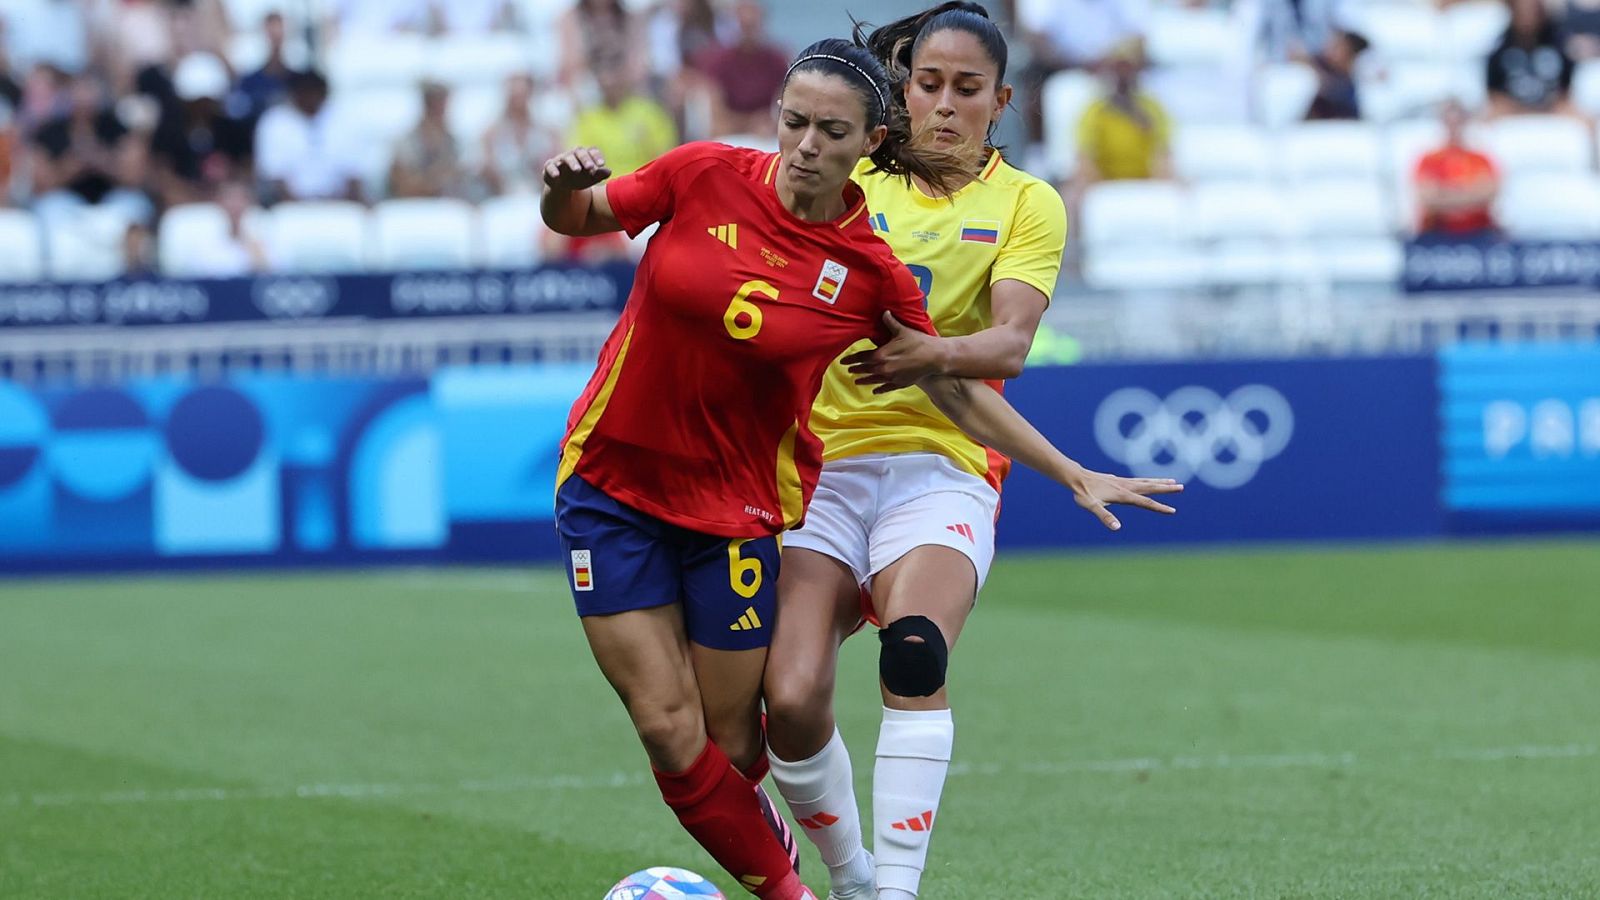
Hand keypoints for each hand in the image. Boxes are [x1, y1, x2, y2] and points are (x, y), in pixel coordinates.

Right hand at [542, 146, 611, 191]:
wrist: (563, 186)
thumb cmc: (580, 178)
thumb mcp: (591, 178)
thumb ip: (600, 174)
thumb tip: (609, 171)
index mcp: (585, 155)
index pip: (592, 151)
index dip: (597, 156)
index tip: (602, 165)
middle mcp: (573, 155)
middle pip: (579, 152)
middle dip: (585, 159)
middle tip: (590, 167)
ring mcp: (560, 160)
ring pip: (566, 158)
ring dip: (572, 163)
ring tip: (577, 170)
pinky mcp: (549, 167)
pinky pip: (550, 166)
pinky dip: (553, 170)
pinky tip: (557, 176)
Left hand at [842, 311, 947, 393]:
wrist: (934, 357)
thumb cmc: (918, 342)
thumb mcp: (902, 330)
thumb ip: (890, 322)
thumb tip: (884, 312)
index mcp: (881, 355)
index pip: (861, 357)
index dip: (851, 359)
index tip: (843, 362)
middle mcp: (883, 368)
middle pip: (866, 370)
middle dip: (856, 369)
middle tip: (849, 370)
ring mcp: (891, 377)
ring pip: (873, 380)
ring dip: (864, 380)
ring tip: (857, 381)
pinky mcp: (900, 383)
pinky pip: (886, 388)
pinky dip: (879, 389)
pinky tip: (874, 390)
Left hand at [1069, 470, 1183, 530]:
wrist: (1076, 477)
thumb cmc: (1083, 493)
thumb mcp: (1092, 506)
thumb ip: (1104, 517)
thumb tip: (1116, 527)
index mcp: (1123, 495)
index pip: (1145, 502)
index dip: (1159, 507)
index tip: (1172, 510)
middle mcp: (1126, 487)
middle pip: (1150, 487)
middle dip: (1166, 488)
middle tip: (1181, 487)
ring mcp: (1123, 482)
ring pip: (1146, 482)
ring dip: (1160, 482)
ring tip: (1173, 481)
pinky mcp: (1118, 480)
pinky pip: (1138, 480)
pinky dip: (1148, 480)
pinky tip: (1148, 481)